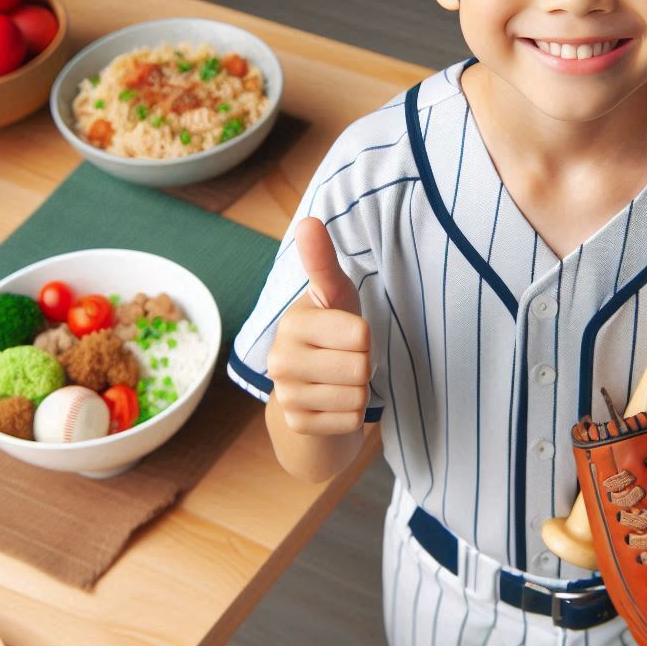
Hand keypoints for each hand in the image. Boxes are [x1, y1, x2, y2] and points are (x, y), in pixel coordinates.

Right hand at [266, 217, 370, 435]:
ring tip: (340, 381)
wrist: (311, 387)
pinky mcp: (296, 424)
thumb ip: (323, 262)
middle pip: (360, 367)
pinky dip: (351, 416)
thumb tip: (308, 221)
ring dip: (359, 391)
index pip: (361, 334)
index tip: (349, 335)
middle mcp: (280, 359)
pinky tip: (334, 403)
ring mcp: (285, 395)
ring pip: (356, 397)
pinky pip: (350, 422)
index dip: (366, 337)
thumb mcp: (335, 296)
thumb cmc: (332, 332)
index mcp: (293, 322)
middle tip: (346, 359)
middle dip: (364, 365)